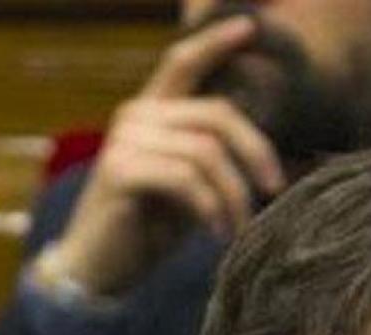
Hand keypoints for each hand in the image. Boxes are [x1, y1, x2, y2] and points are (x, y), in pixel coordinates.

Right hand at [53, 14, 286, 295]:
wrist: (96, 271)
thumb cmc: (145, 230)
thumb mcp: (187, 188)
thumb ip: (212, 159)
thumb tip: (267, 156)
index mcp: (150, 112)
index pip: (183, 62)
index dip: (216, 42)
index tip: (252, 26)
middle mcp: (135, 116)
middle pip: (216, 114)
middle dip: (255, 152)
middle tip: (274, 189)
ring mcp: (125, 141)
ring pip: (206, 152)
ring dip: (234, 194)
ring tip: (238, 228)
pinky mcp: (121, 171)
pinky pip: (185, 179)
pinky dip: (210, 208)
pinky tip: (215, 233)